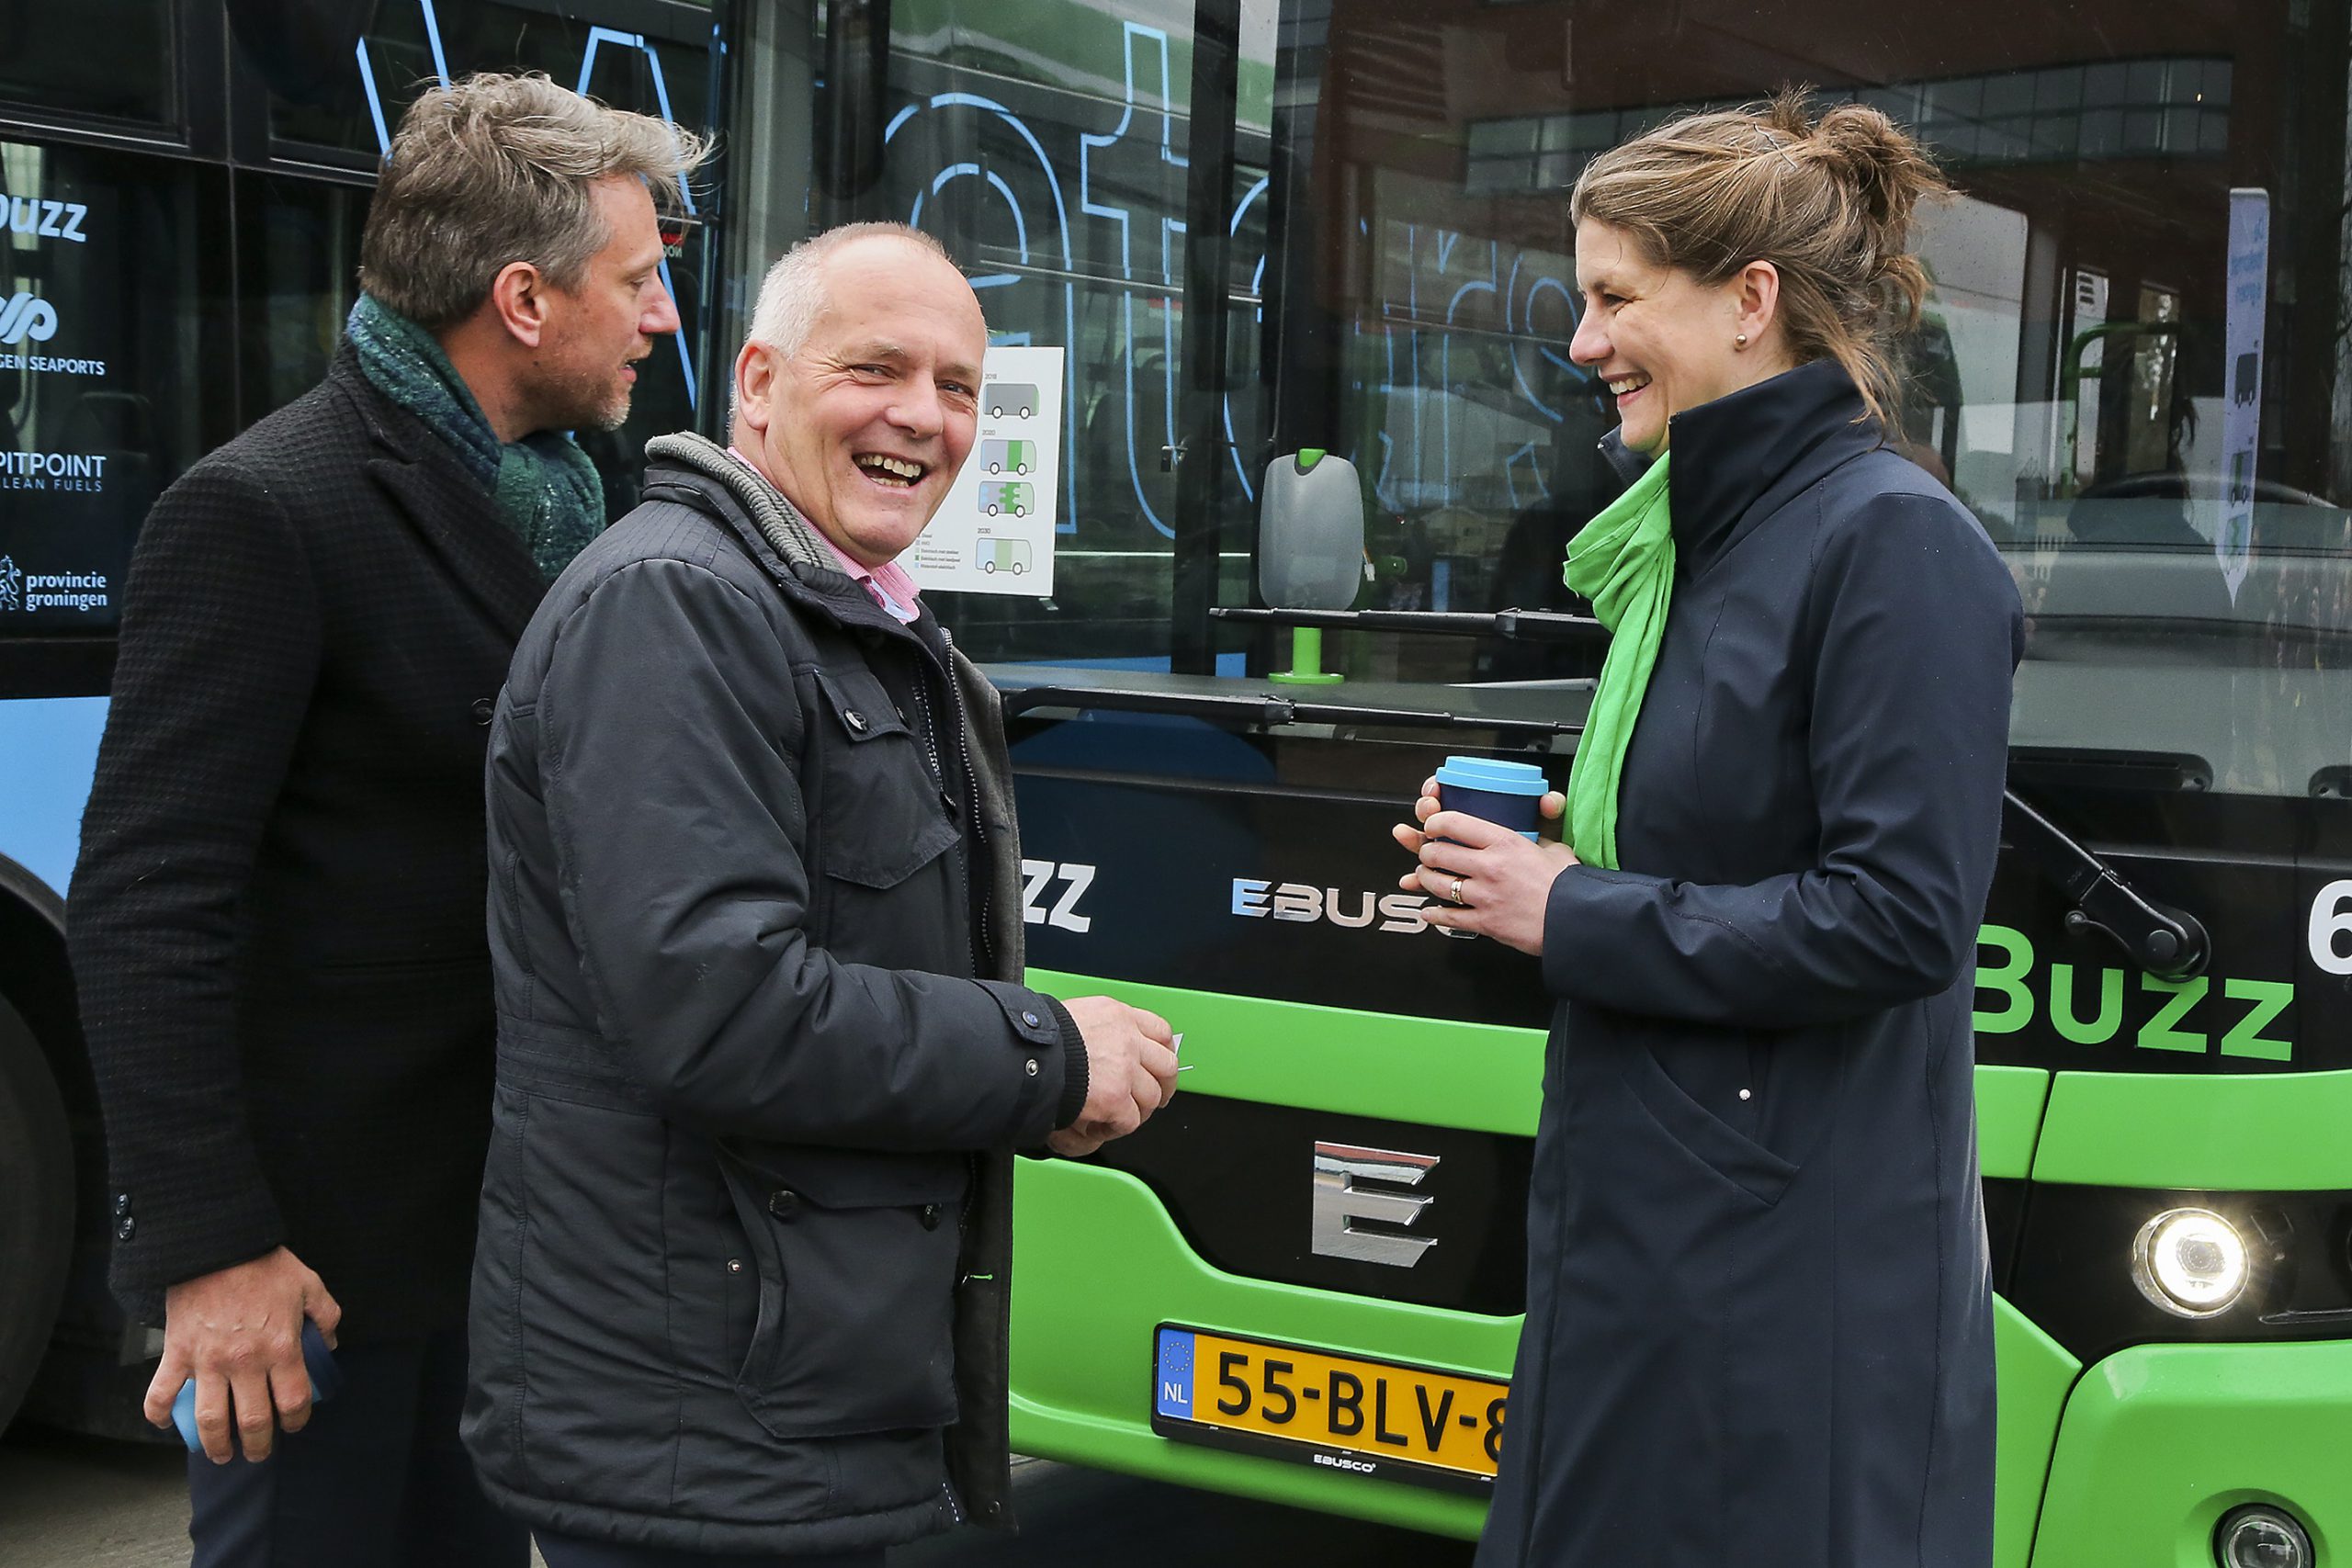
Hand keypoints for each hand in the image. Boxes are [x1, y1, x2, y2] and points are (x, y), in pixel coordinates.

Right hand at [146, 1247, 339, 1463]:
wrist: (217, 1244)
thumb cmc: (264, 1264)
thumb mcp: (309, 1285)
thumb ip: (325, 1316)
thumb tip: (329, 1344)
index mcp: (281, 1347)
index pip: (294, 1401)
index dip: (297, 1420)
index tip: (294, 1425)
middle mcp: (245, 1362)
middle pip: (254, 1420)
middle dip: (258, 1445)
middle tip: (258, 1453)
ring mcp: (208, 1361)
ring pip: (210, 1419)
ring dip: (215, 1445)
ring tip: (220, 1454)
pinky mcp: (177, 1353)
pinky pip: (161, 1393)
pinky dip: (158, 1414)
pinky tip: (164, 1425)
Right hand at [1048, 997, 1178, 1155]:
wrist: (1024, 1054)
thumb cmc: (1040, 1036)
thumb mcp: (1077, 1014)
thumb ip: (1102, 1027)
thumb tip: (1108, 1043)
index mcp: (1119, 1016)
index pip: (1161, 1032)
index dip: (1165, 1052)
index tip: (1162, 1063)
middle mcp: (1128, 1042)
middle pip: (1167, 1066)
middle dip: (1164, 1086)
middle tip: (1157, 1096)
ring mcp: (1125, 1071)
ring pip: (1151, 1098)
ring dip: (1137, 1110)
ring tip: (1119, 1115)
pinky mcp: (1115, 1099)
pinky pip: (1130, 1121)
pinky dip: (1117, 1127)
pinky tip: (1101, 1124)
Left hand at [1390, 777, 1578, 956]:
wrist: (1576, 920)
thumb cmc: (1568, 885)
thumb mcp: (1553, 849)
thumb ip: (1534, 839)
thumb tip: (1532, 834)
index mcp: (1505, 842)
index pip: (1454, 823)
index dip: (1434, 822)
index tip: (1432, 826)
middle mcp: (1490, 866)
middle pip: (1437, 853)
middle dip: (1426, 852)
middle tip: (1428, 853)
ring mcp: (1484, 896)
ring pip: (1436, 883)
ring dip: (1425, 879)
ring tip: (1426, 877)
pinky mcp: (1485, 922)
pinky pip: (1448, 917)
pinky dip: (1434, 915)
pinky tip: (1430, 912)